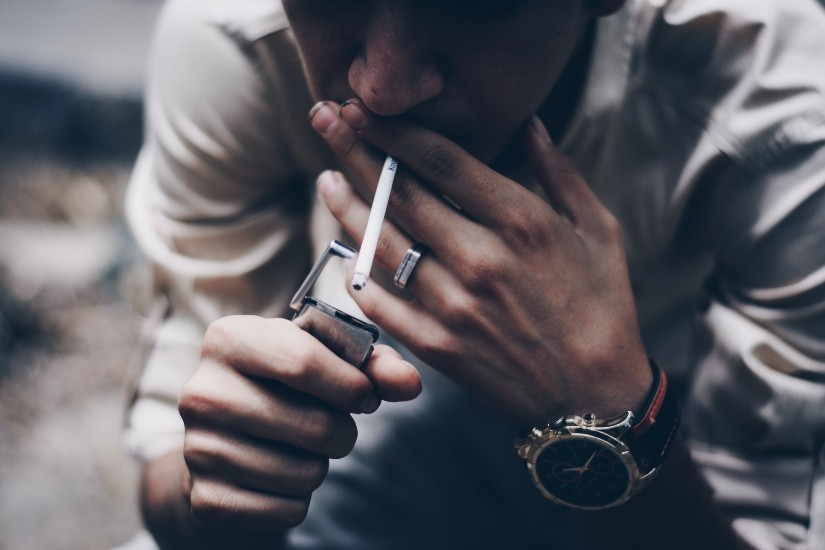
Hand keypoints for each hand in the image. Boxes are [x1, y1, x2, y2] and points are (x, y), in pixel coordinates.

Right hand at [177, 315, 420, 532]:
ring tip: (298, 446)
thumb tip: (409, 383)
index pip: (302, 362)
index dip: (352, 386)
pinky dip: (299, 498)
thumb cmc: (284, 384)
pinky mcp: (206, 499)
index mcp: (228, 338)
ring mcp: (197, 448)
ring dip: (319, 464)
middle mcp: (201, 391)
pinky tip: (277, 474)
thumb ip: (373, 365)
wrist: (226, 436)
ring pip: (305, 472)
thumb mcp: (323, 359)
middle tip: (331, 425)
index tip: (366, 397)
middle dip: (342, 431)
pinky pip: (289, 510)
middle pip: (313, 425)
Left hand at [309, 100, 651, 427]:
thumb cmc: (603, 307)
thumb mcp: (598, 230)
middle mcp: (480, 257)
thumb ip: (559, 173)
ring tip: (327, 182)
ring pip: (382, 243)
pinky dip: (360, 277)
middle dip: (357, 151)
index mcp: (521, 221)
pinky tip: (348, 255)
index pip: (440, 159)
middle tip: (325, 121)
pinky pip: (382, 303)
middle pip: (400, 193)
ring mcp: (453, 304)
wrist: (595, 396)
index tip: (365, 108)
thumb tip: (529, 125)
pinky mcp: (436, 345)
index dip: (395, 129)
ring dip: (347, 207)